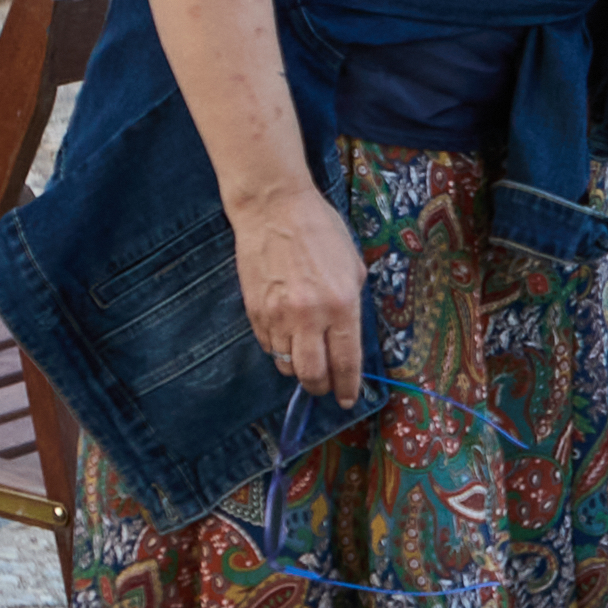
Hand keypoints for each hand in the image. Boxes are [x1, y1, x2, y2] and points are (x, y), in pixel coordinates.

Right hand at [233, 186, 367, 402]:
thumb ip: (351, 304)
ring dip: (297, 367)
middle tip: (325, 387)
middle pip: (312, 375)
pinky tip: (286, 334)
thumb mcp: (352, 266)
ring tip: (305, 354)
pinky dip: (278, 348)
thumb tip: (347, 338)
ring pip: (286, 364)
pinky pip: (267, 346)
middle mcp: (309, 317)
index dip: (348, 386)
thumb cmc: (320, 231)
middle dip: (320, 387)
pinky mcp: (254, 312)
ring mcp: (278, 316)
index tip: (348, 398)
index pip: (346, 361)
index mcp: (341, 305)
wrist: (274, 209)